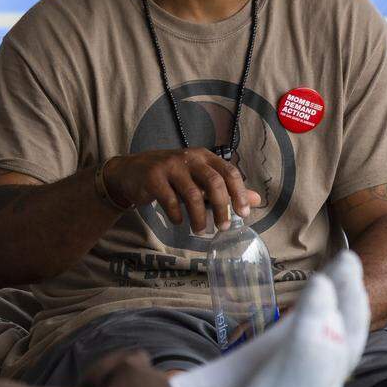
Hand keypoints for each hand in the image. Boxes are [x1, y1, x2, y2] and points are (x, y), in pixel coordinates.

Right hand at [102, 148, 261, 231]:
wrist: (130, 171)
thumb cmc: (170, 176)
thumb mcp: (198, 178)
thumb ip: (225, 188)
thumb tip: (255, 199)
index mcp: (204, 156)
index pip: (229, 172)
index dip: (239, 193)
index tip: (244, 214)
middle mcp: (189, 157)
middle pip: (214, 182)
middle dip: (222, 208)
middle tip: (224, 227)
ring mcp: (170, 166)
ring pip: (193, 194)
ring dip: (200, 216)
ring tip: (201, 231)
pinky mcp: (153, 177)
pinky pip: (170, 200)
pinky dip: (177, 215)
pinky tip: (179, 221)